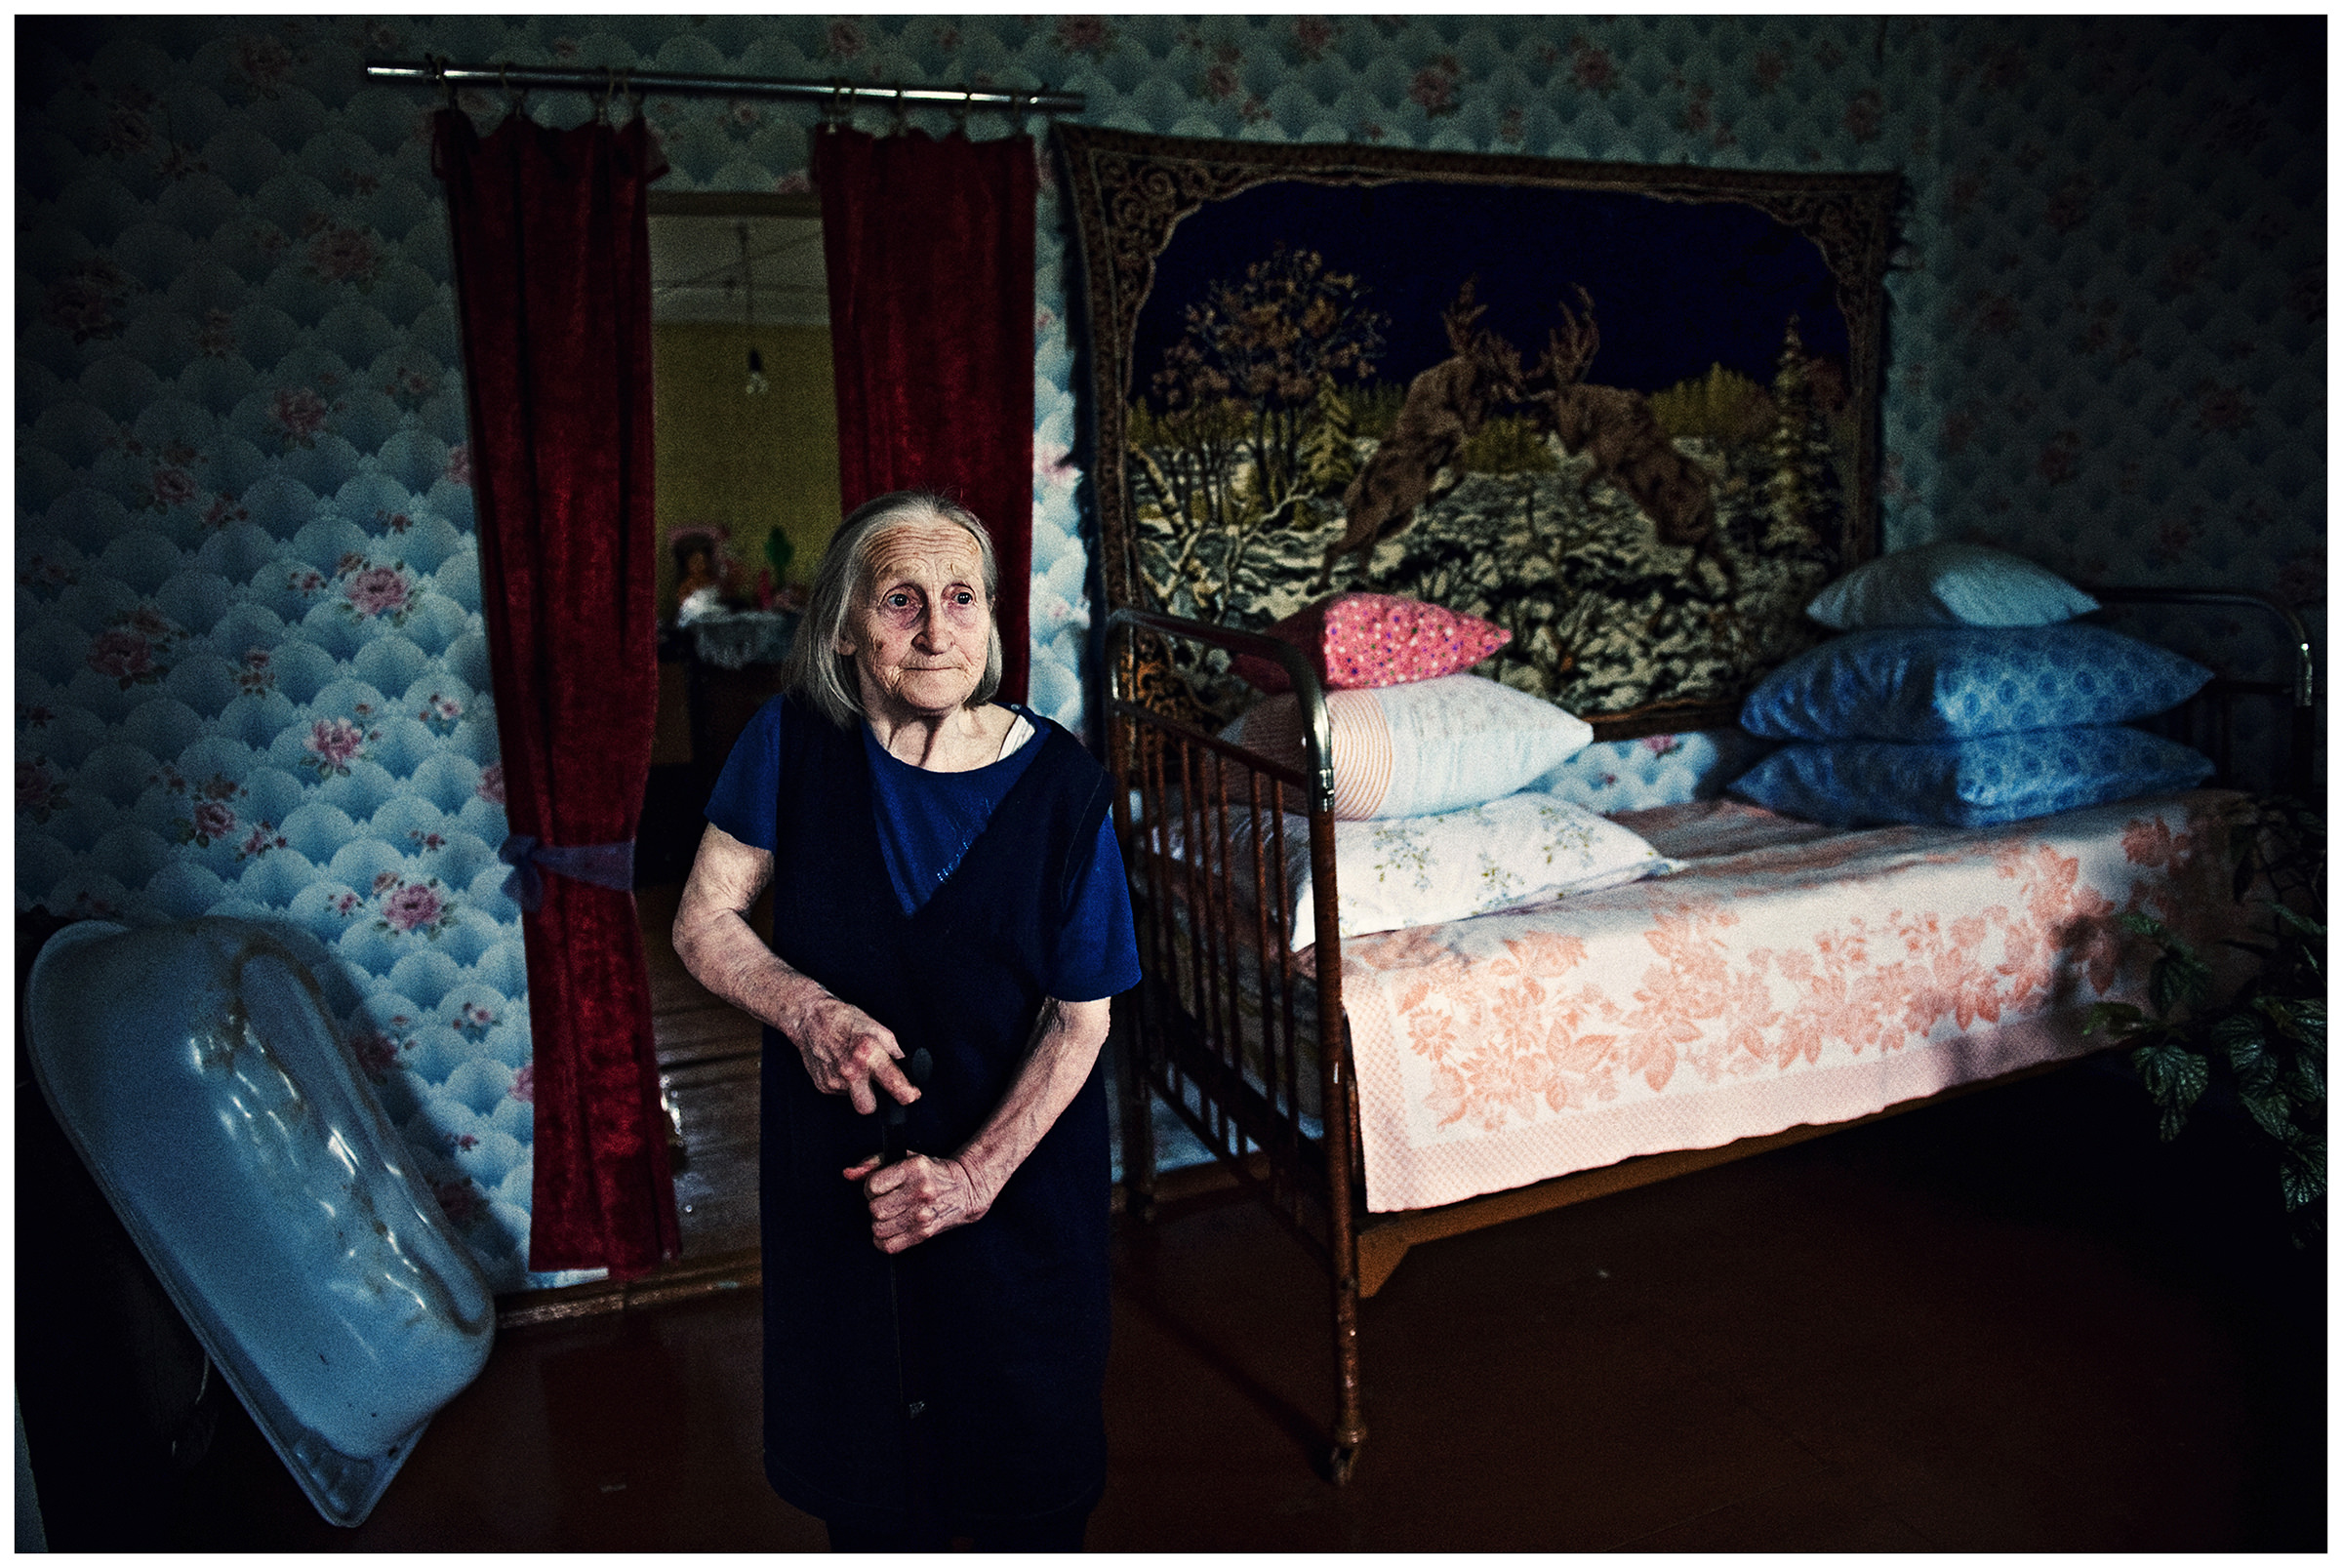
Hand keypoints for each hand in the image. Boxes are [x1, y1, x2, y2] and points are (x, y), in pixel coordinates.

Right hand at [786, 991, 919, 1116]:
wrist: (810, 1018)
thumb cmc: (844, 1020)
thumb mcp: (878, 1029)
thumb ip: (894, 1052)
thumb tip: (906, 1069)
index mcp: (868, 1054)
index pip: (894, 1084)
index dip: (907, 1093)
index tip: (911, 1095)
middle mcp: (850, 1071)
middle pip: (868, 1108)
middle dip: (876, 1101)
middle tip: (879, 1087)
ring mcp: (834, 1080)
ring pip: (854, 1099)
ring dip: (859, 1088)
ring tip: (856, 1069)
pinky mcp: (822, 1085)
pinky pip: (841, 1092)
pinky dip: (845, 1083)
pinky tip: (842, 1066)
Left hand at [840, 1151, 992, 1253]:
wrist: (965, 1188)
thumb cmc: (931, 1172)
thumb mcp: (905, 1157)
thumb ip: (873, 1163)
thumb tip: (848, 1173)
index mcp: (914, 1169)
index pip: (872, 1185)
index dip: (871, 1187)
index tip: (880, 1187)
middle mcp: (920, 1192)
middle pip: (875, 1209)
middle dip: (876, 1205)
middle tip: (888, 1200)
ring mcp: (923, 1215)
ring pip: (879, 1228)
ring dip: (880, 1223)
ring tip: (892, 1213)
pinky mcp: (924, 1233)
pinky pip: (888, 1245)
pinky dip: (883, 1240)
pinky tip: (892, 1228)